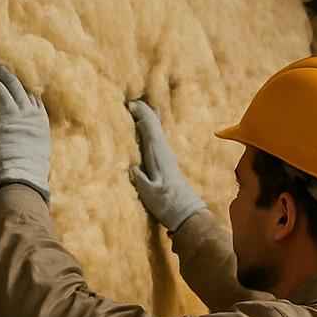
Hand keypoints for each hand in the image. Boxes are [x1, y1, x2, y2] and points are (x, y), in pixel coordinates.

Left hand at [0, 59, 50, 200]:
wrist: (22, 179)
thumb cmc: (25, 175)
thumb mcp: (33, 156)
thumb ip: (28, 145)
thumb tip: (20, 148)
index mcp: (41, 124)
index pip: (32, 98)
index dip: (19, 86)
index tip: (8, 80)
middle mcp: (34, 115)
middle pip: (21, 85)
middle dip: (6, 72)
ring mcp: (22, 113)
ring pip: (10, 82)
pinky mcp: (7, 113)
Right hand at [127, 99, 206, 230]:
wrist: (186, 215)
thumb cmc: (168, 205)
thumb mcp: (151, 194)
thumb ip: (141, 180)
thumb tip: (132, 168)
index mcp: (159, 155)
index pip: (150, 128)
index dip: (142, 114)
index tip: (130, 104)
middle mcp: (164, 152)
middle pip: (154, 126)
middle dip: (144, 112)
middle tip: (130, 101)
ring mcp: (166, 157)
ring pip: (156, 132)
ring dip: (147, 120)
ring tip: (137, 109)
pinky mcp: (166, 164)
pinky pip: (156, 140)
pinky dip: (150, 131)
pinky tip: (148, 130)